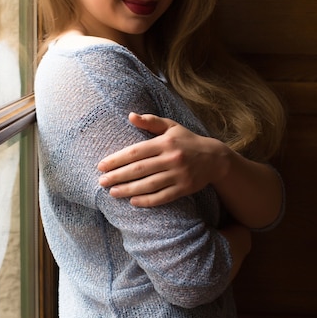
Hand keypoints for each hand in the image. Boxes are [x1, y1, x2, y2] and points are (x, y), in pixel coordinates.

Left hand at [98, 112, 224, 206]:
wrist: (215, 158)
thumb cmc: (187, 140)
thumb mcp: (171, 126)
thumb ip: (150, 121)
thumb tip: (130, 116)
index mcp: (165, 142)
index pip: (136, 152)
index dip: (117, 159)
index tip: (101, 166)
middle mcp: (172, 158)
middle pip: (139, 169)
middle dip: (118, 176)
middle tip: (101, 182)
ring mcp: (179, 175)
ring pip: (149, 184)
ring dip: (128, 190)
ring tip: (112, 192)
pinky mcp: (184, 188)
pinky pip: (163, 197)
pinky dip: (147, 201)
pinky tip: (133, 202)